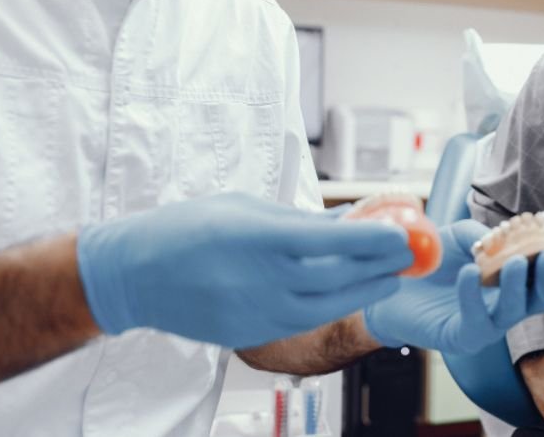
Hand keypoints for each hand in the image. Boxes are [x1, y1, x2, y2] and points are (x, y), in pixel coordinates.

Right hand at [76, 192, 412, 348]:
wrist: (133, 275)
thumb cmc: (186, 229)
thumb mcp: (244, 207)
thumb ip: (299, 219)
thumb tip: (348, 219)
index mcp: (257, 238)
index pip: (330, 241)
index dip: (374, 239)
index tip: (404, 233)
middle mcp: (259, 279)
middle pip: (338, 279)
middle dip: (380, 267)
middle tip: (410, 256)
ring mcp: (253, 312)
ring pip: (327, 307)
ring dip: (364, 291)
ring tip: (389, 276)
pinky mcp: (248, 335)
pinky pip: (302, 323)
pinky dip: (331, 308)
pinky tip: (349, 294)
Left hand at [362, 219, 543, 354]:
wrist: (390, 283)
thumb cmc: (433, 261)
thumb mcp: (461, 236)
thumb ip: (486, 233)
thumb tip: (507, 232)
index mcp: (518, 280)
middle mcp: (509, 304)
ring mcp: (488, 323)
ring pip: (514, 311)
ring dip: (518, 286)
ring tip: (513, 263)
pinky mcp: (462, 337)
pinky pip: (475, 320)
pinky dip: (474, 296)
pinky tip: (468, 273)